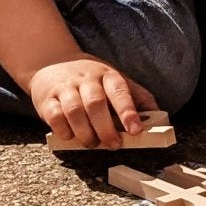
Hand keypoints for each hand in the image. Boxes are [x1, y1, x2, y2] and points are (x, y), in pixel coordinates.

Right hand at [28, 57, 157, 151]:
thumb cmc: (90, 78)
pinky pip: (54, 117)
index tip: (136, 130)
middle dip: (106, 128)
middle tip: (113, 144)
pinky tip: (71, 136)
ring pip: (74, 111)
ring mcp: (65, 88)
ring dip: (85, 133)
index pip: (119, 91)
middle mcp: (85, 79)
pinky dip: (64, 131)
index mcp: (107, 75)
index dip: (128, 111)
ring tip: (92, 143)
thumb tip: (159, 117)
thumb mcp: (115, 79)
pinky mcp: (46, 100)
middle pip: (96, 103)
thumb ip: (137, 97)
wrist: (51, 61)